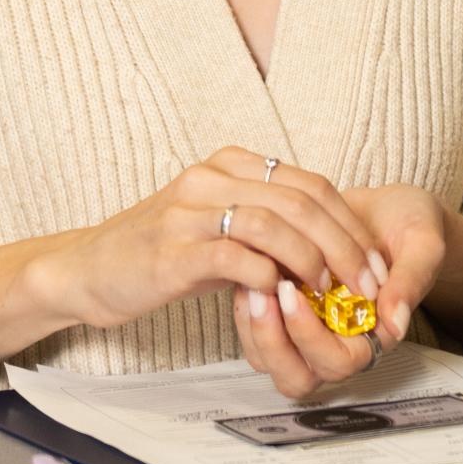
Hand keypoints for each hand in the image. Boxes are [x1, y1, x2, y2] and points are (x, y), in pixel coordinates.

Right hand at [36, 147, 384, 337]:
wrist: (87, 270)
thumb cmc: (158, 252)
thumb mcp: (216, 225)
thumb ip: (263, 228)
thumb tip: (326, 252)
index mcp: (228, 164)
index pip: (310, 184)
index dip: (351, 225)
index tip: (375, 265)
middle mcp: (210, 177)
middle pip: (301, 201)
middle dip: (345, 246)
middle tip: (368, 287)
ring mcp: (189, 212)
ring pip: (273, 223)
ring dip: (313, 263)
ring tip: (331, 296)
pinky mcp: (172, 252)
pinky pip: (235, 257)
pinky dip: (268, 279)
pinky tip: (283, 299)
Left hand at [230, 179, 447, 401]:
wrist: (384, 208)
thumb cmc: (409, 227)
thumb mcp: (423, 245)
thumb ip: (411, 280)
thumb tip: (395, 322)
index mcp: (372, 335)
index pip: (338, 362)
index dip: (310, 337)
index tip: (293, 292)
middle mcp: (337, 341)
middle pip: (296, 376)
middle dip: (273, 339)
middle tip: (262, 292)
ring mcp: (307, 328)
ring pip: (269, 360)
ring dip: (254, 326)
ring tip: (248, 280)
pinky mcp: (284, 310)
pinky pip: (254, 329)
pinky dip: (244, 305)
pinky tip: (247, 266)